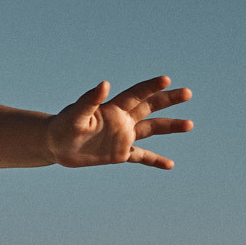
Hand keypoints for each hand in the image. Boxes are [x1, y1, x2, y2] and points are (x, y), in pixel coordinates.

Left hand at [45, 76, 193, 169]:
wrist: (56, 145)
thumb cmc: (63, 126)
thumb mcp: (75, 114)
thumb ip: (90, 99)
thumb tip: (104, 84)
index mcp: (112, 108)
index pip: (136, 95)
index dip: (150, 87)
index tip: (166, 79)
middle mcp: (122, 120)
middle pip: (149, 108)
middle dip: (168, 100)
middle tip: (187, 93)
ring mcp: (122, 137)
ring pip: (151, 130)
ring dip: (169, 127)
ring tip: (189, 124)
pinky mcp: (119, 154)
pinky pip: (141, 157)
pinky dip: (155, 160)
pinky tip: (170, 165)